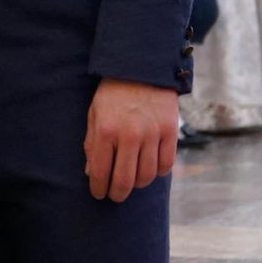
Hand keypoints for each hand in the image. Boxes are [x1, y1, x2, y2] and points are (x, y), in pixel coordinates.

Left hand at [85, 78, 179, 203]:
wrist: (142, 66)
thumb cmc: (114, 92)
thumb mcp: (95, 113)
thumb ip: (91, 143)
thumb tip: (90, 173)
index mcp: (106, 130)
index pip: (100, 172)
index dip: (98, 188)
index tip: (98, 194)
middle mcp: (129, 134)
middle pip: (124, 180)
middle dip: (117, 194)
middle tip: (115, 196)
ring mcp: (152, 133)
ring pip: (146, 176)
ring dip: (138, 184)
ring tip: (132, 181)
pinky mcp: (170, 131)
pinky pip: (166, 164)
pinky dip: (158, 172)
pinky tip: (150, 168)